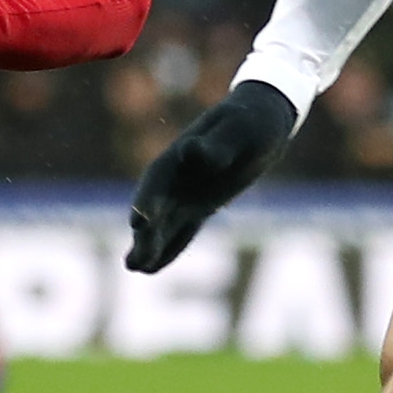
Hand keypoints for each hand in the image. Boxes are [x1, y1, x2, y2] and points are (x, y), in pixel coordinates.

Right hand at [126, 82, 301, 271]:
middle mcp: (176, 177)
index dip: (147, 201)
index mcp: (179, 155)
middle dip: (145, 233)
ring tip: (135, 268)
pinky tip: (151, 269)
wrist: (260, 123)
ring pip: (164, 224)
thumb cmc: (249, 122)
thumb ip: (215, 146)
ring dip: (150, 245)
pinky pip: (182, 231)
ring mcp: (185, 194)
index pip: (158, 180)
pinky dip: (168, 249)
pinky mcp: (200, 207)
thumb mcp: (237, 129)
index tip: (138, 222)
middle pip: (155, 207)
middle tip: (133, 259)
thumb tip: (189, 152)